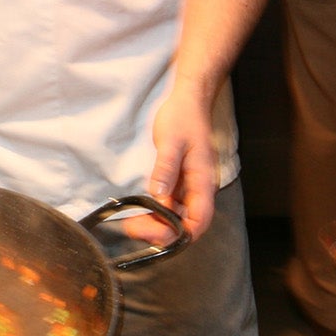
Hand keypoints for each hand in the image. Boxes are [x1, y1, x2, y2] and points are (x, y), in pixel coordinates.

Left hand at [133, 81, 217, 243]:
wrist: (188, 101)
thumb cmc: (183, 118)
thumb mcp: (171, 142)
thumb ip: (166, 169)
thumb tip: (160, 195)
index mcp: (203, 182)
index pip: (199, 221)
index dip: (179, 234)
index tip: (154, 234)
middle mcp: (199, 189)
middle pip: (186, 224)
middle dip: (162, 232)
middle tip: (133, 228)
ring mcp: (189, 186)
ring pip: (177, 217)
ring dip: (157, 224)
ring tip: (131, 223)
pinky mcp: (180, 182)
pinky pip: (170, 204)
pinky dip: (156, 212)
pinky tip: (139, 210)